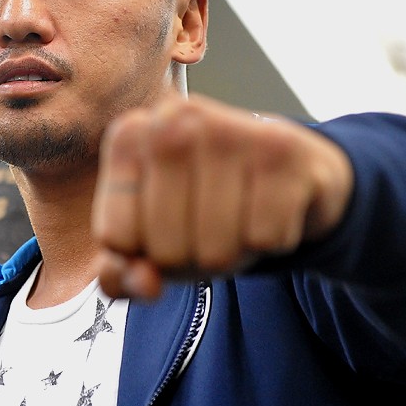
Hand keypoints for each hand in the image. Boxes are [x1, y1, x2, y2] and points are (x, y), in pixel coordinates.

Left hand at [92, 94, 352, 297]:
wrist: (286, 170)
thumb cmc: (207, 205)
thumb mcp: (150, 239)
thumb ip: (122, 273)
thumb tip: (145, 285)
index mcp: (129, 136)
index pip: (118, 241)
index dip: (146, 256)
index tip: (167, 226)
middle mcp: (174, 120)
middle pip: (167, 251)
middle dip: (192, 260)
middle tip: (211, 227)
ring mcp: (230, 129)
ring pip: (217, 251)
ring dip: (234, 254)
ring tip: (241, 218)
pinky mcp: (283, 148)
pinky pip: (266, 239)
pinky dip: (273, 242)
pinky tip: (272, 208)